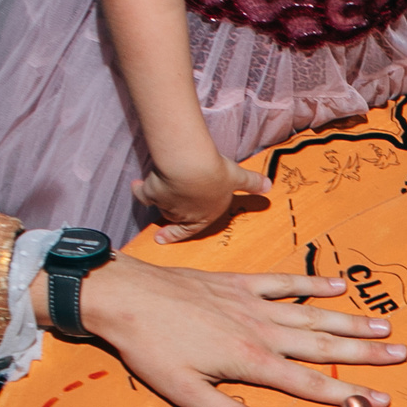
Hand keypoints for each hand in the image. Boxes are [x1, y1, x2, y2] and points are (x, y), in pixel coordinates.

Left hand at [68, 260, 403, 406]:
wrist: (124, 297)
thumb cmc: (150, 349)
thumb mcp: (184, 392)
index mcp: (251, 362)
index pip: (309, 383)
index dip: (347, 393)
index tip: (380, 400)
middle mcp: (261, 331)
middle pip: (323, 346)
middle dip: (365, 353)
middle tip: (400, 356)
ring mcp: (253, 304)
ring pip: (312, 314)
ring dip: (350, 321)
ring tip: (384, 325)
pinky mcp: (240, 284)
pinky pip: (284, 283)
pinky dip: (312, 284)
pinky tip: (338, 285)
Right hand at [134, 156, 270, 243]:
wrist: (191, 167)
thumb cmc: (216, 174)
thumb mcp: (237, 177)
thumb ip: (251, 183)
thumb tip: (269, 186)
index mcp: (204, 215)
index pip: (189, 229)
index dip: (175, 234)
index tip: (160, 239)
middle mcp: (184, 215)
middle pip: (174, 214)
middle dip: (171, 207)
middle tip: (168, 198)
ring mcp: (167, 206)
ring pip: (160, 204)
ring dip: (159, 195)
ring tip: (160, 183)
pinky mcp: (153, 194)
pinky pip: (144, 195)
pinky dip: (140, 190)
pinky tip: (138, 185)